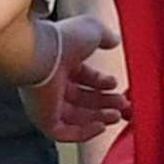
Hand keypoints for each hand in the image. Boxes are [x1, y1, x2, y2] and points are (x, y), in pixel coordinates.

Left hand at [19, 16, 130, 142]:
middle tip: (123, 105)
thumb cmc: (64, 40)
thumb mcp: (93, 30)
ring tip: (117, 116)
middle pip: (82, 99)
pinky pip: (63, 132)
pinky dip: (83, 133)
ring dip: (98, 118)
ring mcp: (47, 103)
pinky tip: (101, 127)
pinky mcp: (43, 118)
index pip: (84, 77)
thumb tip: (115, 41)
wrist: (40, 54)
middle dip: (105, 103)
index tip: (116, 85)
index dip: (102, 82)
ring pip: (76, 117)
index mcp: (62, 63)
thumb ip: (105, 36)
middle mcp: (53, 84)